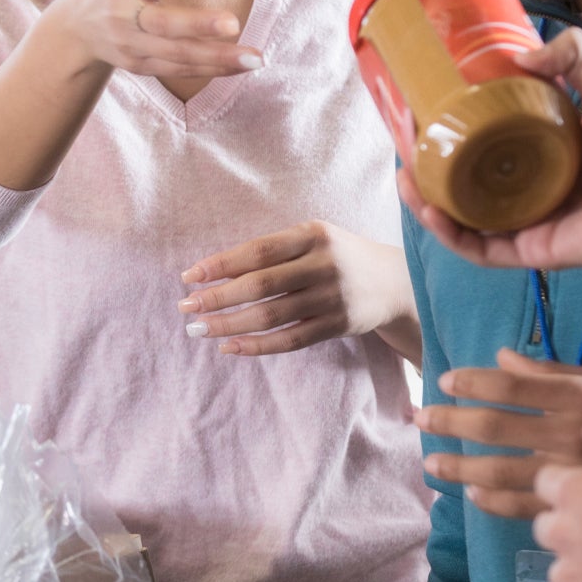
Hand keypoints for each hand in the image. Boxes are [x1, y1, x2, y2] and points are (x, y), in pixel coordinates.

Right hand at [52, 0, 262, 80]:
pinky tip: (239, 66)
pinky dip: (208, 69)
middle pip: (162, 22)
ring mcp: (128, 43)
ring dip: (215, 57)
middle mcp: (120, 12)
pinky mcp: (136, 65)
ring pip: (174, 53)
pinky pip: (176, 69)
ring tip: (254, 57)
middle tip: (233, 24)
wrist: (73, 26)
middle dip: (198, 24)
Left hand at [179, 222, 417, 357]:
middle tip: (185, 307)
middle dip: (218, 297)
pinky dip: (257, 345)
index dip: (220, 264)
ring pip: (272, 315)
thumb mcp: (311, 241)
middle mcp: (325, 264)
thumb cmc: (336, 257)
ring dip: (229, 324)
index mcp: (313, 234)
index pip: (257, 251)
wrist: (396, 282)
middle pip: (261, 284)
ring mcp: (334, 297)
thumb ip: (271, 252)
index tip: (188, 277)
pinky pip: (291, 340)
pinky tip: (230, 347)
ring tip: (198, 329)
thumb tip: (211, 273)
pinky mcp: (339, 325)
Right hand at [398, 28, 581, 270]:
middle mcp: (528, 193)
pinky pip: (482, 249)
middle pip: (463, 189)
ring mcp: (528, 224)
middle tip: (404, 156)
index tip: (423, 124)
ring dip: (428, 207)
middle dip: (427, 177)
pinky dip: (453, 235)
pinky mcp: (532, 251)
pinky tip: (432, 213)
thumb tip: (522, 54)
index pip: (483, 152)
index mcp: (540, 159)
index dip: (450, 141)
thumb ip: (574, 59)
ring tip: (406, 183)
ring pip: (463, 221)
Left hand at [418, 349, 581, 514]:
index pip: (512, 387)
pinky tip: (472, 493)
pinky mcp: (575, 505)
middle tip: (420, 417)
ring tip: (432, 462)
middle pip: (495, 427)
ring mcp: (571, 475)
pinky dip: (492, 501)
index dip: (472, 383)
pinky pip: (523, 507)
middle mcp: (570, 435)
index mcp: (580, 397)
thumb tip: (500, 357)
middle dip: (450, 421)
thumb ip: (551, 372)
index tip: (445, 380)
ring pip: (500, 471)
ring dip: (458, 466)